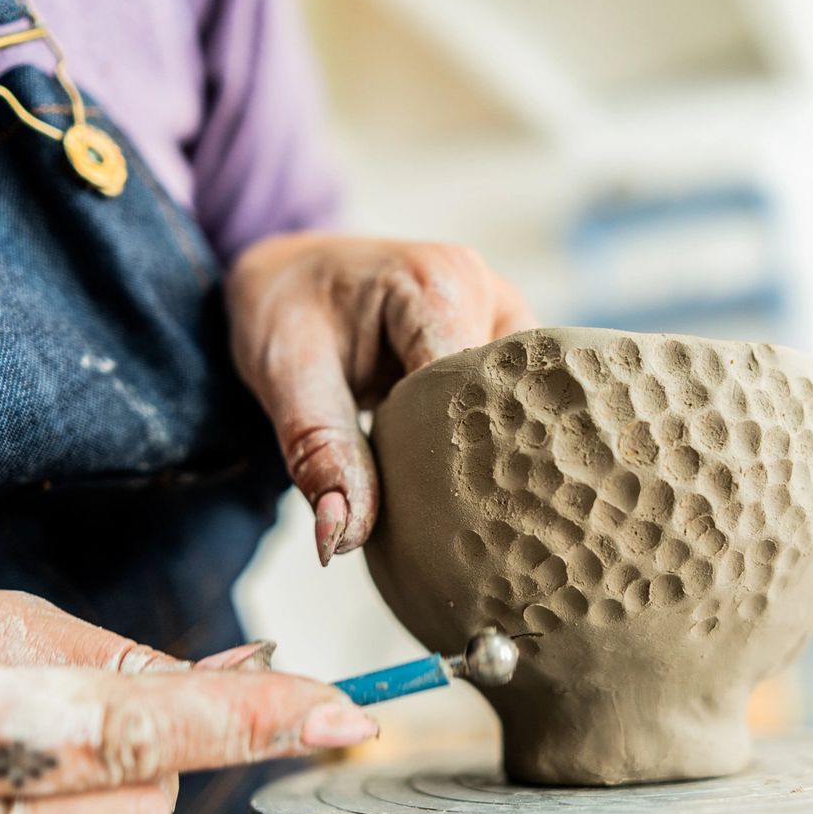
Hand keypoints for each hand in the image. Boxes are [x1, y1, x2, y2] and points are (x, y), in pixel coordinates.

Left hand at [227, 232, 536, 564]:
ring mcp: (510, 322)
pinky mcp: (512, 351)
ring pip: (527, 411)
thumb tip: (340, 537)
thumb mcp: (285, 376)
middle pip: (513, 403)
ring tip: (463, 509)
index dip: (458, 459)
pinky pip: (520, 410)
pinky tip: (470, 486)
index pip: (472, 392)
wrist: (293, 277)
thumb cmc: (287, 312)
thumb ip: (318, 453)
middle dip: (484, 466)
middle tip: (454, 527)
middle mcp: (491, 294)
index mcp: (438, 284)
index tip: (435, 519)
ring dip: (495, 459)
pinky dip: (493, 449)